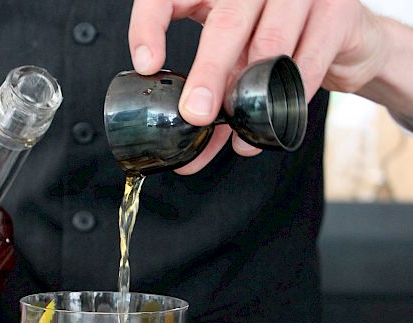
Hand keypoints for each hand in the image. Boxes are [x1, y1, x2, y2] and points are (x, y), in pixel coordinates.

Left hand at [128, 0, 385, 173]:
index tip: (147, 65)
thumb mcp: (236, 60)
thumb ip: (214, 91)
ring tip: (238, 133)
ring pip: (268, 44)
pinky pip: (307, 62)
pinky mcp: (336, 12)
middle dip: (207, 76)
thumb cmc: (277, 43)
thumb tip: (189, 142)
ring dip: (250, 95)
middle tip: (195, 115)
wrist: (341, 38)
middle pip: (224, 24)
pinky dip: (288, 100)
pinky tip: (273, 125)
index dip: (150, 24)